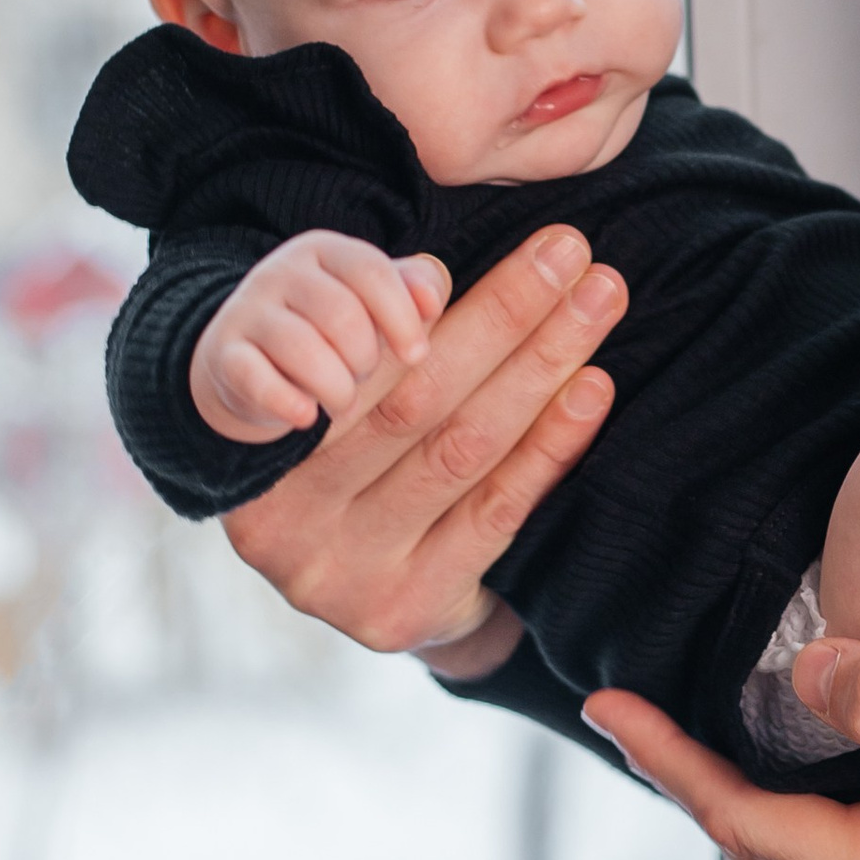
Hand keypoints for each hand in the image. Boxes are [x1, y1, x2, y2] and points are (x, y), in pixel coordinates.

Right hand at [190, 231, 450, 443]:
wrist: (250, 360)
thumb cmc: (332, 330)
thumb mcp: (375, 301)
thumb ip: (414, 287)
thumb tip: (432, 299)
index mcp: (325, 250)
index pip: (371, 271)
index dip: (401, 317)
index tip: (416, 355)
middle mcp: (280, 271)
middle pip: (341, 315)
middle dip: (364, 358)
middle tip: (360, 373)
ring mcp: (246, 311)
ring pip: (303, 349)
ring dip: (336, 387)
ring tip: (339, 398)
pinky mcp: (222, 354)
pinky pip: (256, 378)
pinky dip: (288, 403)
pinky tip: (306, 417)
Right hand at [222, 225, 625, 656]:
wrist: (370, 597)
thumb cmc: (361, 464)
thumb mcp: (349, 391)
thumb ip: (378, 332)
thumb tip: (430, 281)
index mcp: (260, 445)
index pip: (374, 357)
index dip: (463, 300)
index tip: (545, 249)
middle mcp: (286, 517)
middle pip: (420, 398)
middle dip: (511, 321)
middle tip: (583, 262)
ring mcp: (341, 571)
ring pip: (461, 449)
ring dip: (540, 369)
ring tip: (599, 306)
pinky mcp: (399, 611)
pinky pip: (492, 513)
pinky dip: (547, 446)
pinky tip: (590, 391)